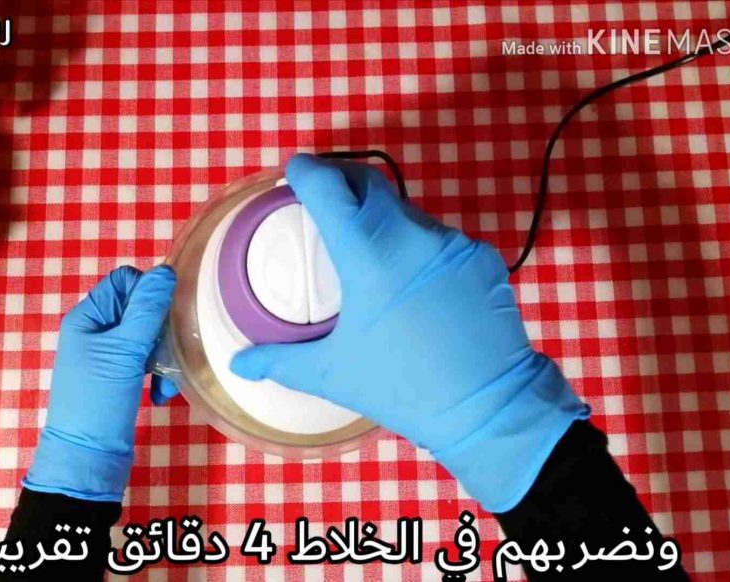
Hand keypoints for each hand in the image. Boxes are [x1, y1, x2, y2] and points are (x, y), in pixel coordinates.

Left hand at [23, 265, 175, 501]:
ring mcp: (106, 357)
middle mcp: (95, 332)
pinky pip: (145, 362)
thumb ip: (146, 310)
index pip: (124, 281)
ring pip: (146, 337)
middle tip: (175, 346)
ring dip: (163, 354)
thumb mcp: (125, 351)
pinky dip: (158, 375)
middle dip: (160, 327)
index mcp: (87, 318)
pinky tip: (164, 395)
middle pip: (138, 308)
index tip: (171, 311)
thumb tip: (166, 272)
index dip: (149, 290)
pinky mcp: (119, 379)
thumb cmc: (100, 399)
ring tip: (170, 378)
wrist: (88, 458)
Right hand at [231, 154, 588, 511]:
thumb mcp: (334, 374)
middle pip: (369, 183)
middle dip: (341, 181)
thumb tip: (239, 364)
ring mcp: (453, 243)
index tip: (296, 172)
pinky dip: (416, 245)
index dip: (308, 172)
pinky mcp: (481, 256)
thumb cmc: (403, 388)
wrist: (490, 407)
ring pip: (406, 211)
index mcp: (370, 254)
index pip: (330, 186)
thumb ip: (281, 362)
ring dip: (381, 217)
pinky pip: (438, 237)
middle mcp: (412, 235)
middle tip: (322, 196)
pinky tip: (410, 278)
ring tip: (366, 246)